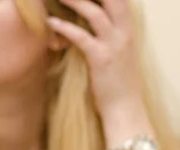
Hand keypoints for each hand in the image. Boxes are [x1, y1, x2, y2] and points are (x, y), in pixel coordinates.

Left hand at [48, 0, 143, 117]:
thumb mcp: (119, 56)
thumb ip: (110, 39)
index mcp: (129, 31)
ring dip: (75, 0)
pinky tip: (50, 22)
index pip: (121, 1)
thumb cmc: (118, 86)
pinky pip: (82, 37)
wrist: (126, 110)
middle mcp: (125, 34)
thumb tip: (93, 29)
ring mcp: (114, 45)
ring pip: (95, 12)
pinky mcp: (101, 59)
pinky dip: (65, 27)